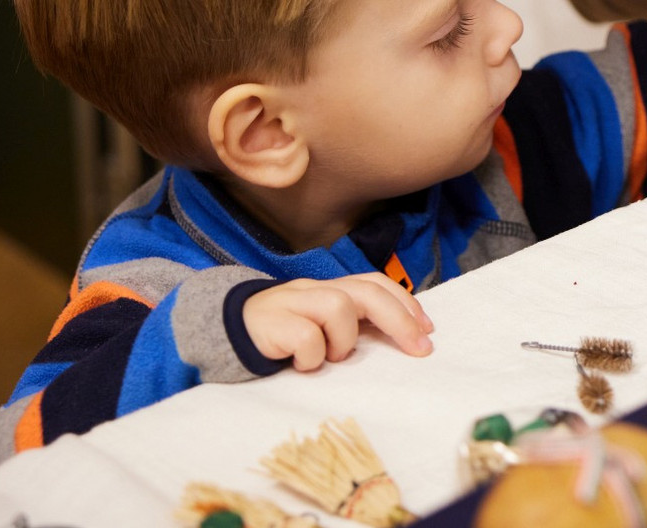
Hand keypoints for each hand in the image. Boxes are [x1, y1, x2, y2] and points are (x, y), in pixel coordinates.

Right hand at [242, 274, 434, 371]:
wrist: (219, 331)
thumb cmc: (280, 333)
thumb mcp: (318, 324)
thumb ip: (350, 323)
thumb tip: (399, 335)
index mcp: (328, 288)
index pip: (374, 283)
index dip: (405, 303)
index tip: (427, 330)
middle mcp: (313, 289)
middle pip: (366, 291)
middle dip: (399, 319)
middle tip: (419, 348)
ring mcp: (292, 303)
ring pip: (338, 307)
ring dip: (344, 340)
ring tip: (330, 357)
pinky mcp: (271, 324)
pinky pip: (306, 338)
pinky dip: (312, 356)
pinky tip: (302, 364)